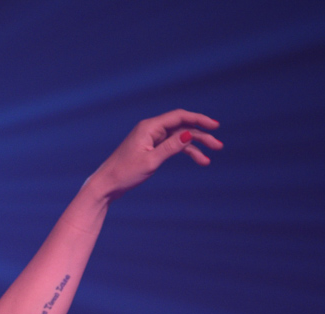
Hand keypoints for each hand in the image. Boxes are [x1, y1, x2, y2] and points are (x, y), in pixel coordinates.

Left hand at [88, 109, 221, 198]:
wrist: (107, 185)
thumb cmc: (124, 173)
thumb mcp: (151, 161)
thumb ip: (171, 147)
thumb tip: (190, 134)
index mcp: (149, 127)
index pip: (179, 117)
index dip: (199, 119)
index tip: (215, 125)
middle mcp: (151, 129)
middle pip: (182, 126)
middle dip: (201, 134)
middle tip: (218, 145)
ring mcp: (151, 138)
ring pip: (179, 137)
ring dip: (195, 146)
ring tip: (209, 158)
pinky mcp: (151, 148)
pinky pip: (172, 146)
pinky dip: (184, 152)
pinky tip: (198, 160)